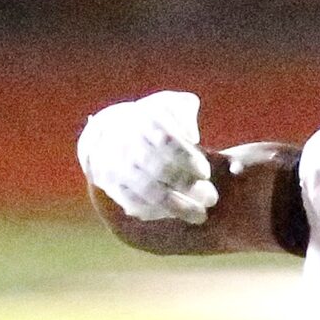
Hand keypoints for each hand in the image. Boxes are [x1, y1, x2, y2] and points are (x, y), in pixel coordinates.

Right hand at [77, 91, 216, 224]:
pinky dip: (157, 213)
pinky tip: (176, 215)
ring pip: (148, 191)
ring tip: (200, 215)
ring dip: (177, 206)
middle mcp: (127, 143)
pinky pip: (134, 204)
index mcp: (143, 120)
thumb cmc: (152, 120)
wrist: (108, 132)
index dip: (187, 159)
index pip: (166, 140)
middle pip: (159, 169)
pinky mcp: (111, 186)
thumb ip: (184, 112)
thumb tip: (192, 136)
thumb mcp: (168, 105)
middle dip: (188, 187)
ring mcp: (117, 166)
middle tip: (212, 198)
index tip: (205, 173)